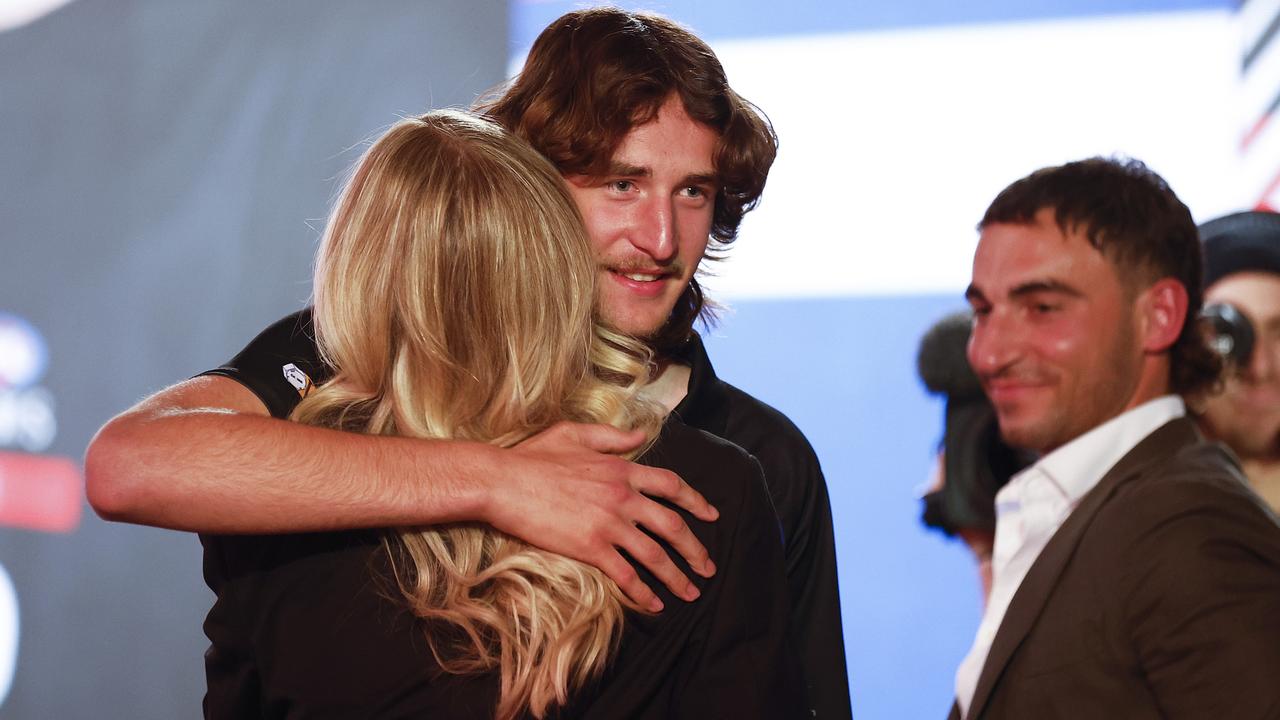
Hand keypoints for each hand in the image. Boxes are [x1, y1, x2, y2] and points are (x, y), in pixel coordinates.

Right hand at [482, 421, 718, 611]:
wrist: (502, 482)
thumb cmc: (533, 456)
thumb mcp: (575, 434)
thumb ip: (612, 437)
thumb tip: (640, 436)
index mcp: (623, 469)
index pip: (673, 485)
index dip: (697, 502)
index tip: (712, 516)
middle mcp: (623, 497)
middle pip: (673, 526)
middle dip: (696, 550)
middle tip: (708, 567)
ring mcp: (609, 524)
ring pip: (655, 555)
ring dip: (677, 577)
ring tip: (691, 592)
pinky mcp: (590, 548)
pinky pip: (626, 575)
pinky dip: (643, 593)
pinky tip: (654, 605)